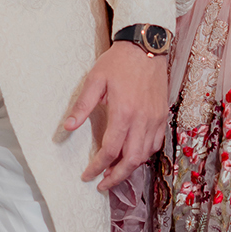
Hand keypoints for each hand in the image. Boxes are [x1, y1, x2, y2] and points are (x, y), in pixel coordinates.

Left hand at [63, 40, 169, 190]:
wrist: (147, 46)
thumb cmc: (118, 62)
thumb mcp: (95, 80)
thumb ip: (82, 107)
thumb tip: (67, 128)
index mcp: (123, 112)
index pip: (110, 150)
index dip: (97, 167)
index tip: (87, 175)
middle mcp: (142, 120)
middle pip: (131, 160)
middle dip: (116, 177)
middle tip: (102, 185)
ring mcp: (155, 119)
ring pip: (145, 155)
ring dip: (130, 168)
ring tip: (115, 173)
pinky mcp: (163, 115)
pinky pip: (156, 143)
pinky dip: (145, 154)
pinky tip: (134, 155)